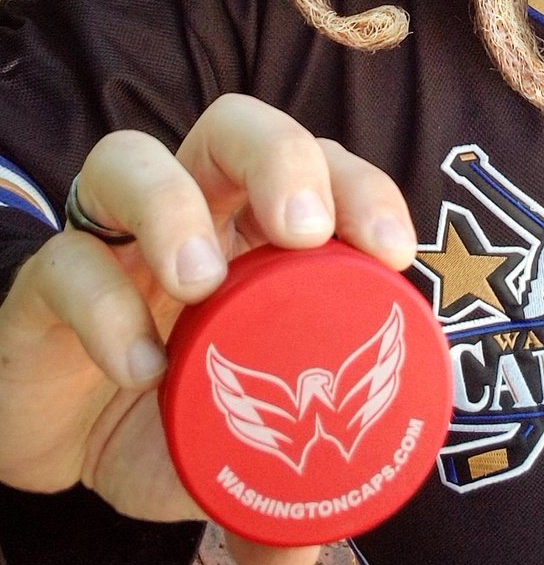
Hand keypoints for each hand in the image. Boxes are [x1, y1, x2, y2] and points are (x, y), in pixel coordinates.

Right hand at [0, 94, 416, 564]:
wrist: (56, 441)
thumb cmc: (168, 413)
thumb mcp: (235, 448)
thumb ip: (276, 487)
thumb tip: (315, 544)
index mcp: (255, 230)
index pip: (319, 167)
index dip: (361, 187)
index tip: (393, 250)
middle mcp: (190, 213)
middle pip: (234, 127)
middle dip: (279, 159)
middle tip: (303, 231)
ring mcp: (111, 240)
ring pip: (130, 158)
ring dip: (174, 207)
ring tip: (201, 282)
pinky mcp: (44, 283)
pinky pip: (67, 265)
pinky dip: (105, 309)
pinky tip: (138, 368)